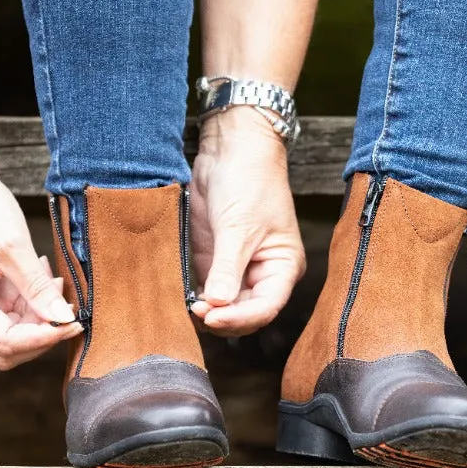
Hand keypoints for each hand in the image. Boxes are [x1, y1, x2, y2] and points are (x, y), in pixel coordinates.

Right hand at [0, 166, 82, 369]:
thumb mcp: (14, 246)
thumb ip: (38, 288)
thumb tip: (64, 320)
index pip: (4, 342)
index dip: (42, 340)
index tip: (72, 324)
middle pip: (7, 349)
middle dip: (42, 335)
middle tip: (72, 313)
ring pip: (14, 335)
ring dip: (42, 319)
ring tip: (59, 287)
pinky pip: (15, 315)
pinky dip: (36, 305)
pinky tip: (48, 280)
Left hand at [190, 107, 305, 335]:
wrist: (231, 149)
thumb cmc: (249, 182)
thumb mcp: (238, 227)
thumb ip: (227, 267)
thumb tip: (218, 304)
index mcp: (282, 267)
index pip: (265, 307)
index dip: (240, 318)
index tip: (212, 316)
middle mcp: (263, 273)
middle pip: (245, 313)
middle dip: (223, 318)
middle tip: (197, 311)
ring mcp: (238, 269)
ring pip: (225, 307)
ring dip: (208, 312)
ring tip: (189, 307)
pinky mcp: (216, 261)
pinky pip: (209, 291)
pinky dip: (198, 298)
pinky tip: (183, 298)